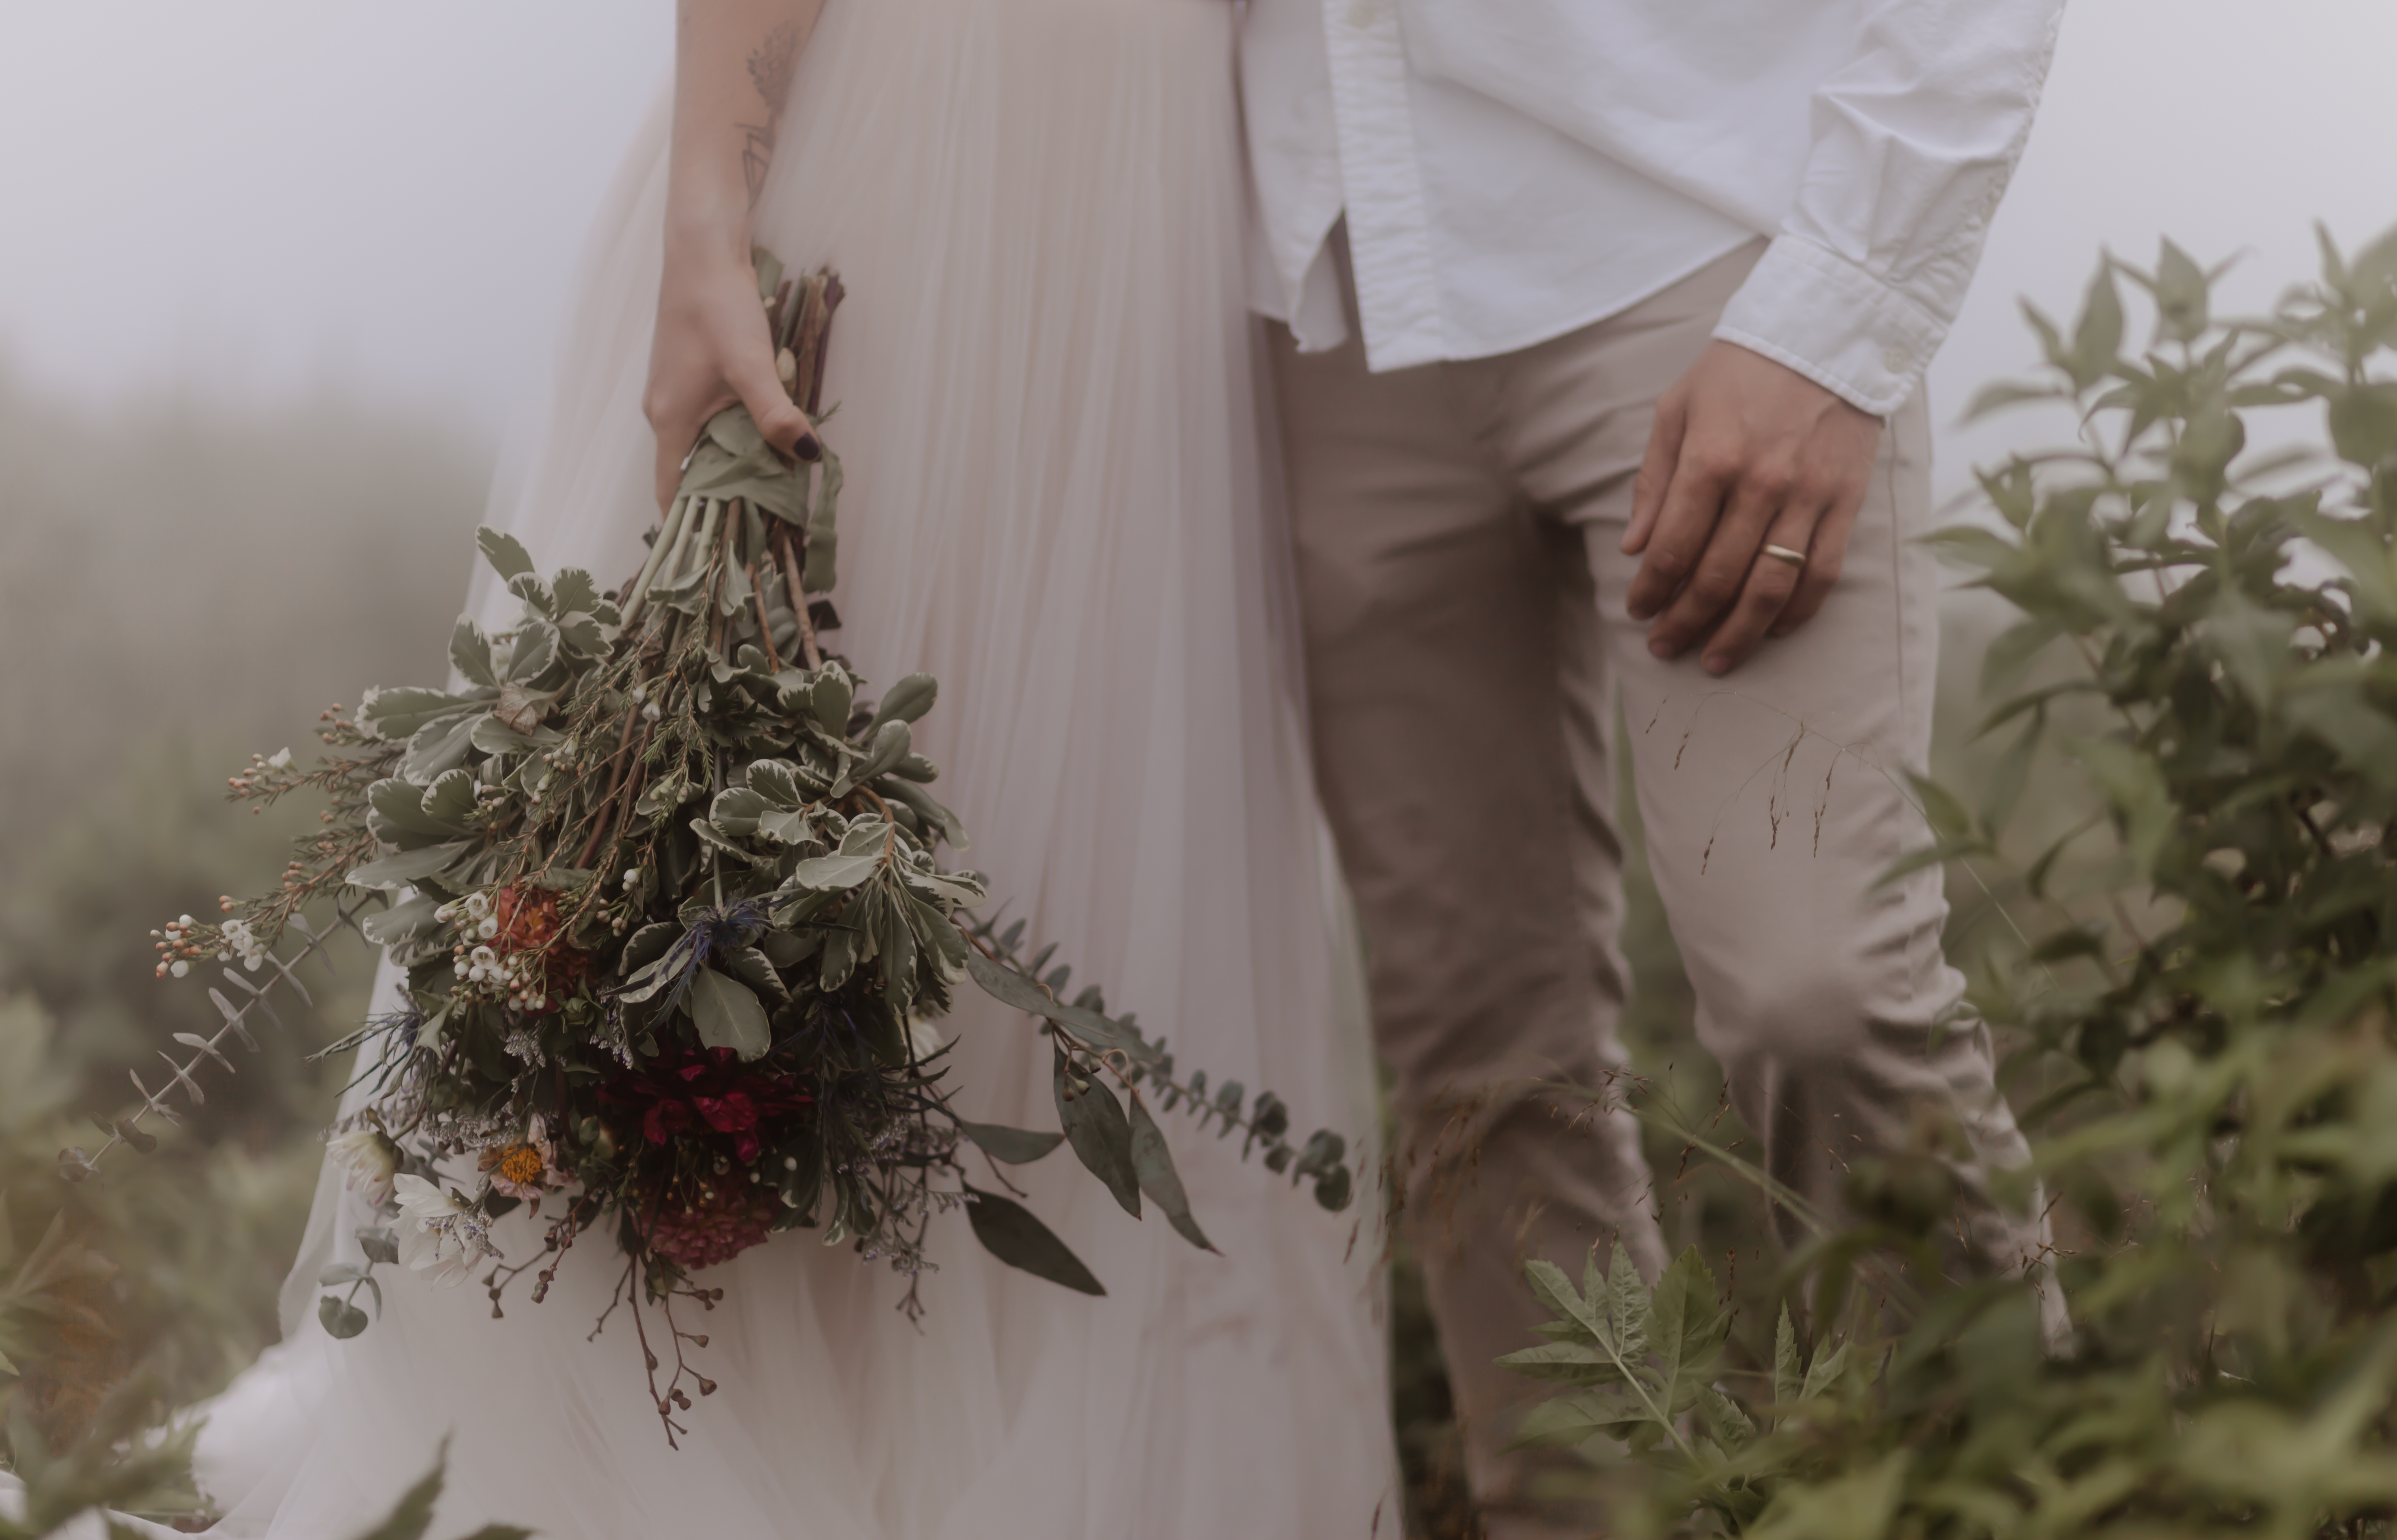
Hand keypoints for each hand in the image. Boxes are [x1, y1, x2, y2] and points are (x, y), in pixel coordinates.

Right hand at [643, 238, 818, 509]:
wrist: (701, 251)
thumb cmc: (716, 306)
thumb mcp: (750, 366)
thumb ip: (776, 414)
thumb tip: (807, 455)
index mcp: (669, 420)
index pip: (670, 491)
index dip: (691, 525)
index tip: (722, 549)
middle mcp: (666, 412)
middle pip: (691, 472)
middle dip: (725, 497)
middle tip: (766, 523)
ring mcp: (678, 393)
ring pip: (706, 444)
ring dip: (736, 464)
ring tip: (775, 488)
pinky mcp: (693, 374)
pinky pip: (713, 419)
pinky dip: (737, 434)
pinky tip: (769, 436)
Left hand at [1620, 341, 1882, 674]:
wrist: (1825, 333)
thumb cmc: (1738, 371)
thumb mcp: (1676, 411)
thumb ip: (1654, 482)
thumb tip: (1634, 547)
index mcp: (1710, 460)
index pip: (1671, 548)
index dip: (1651, 590)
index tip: (1638, 612)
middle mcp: (1759, 485)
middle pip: (1717, 578)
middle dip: (1685, 622)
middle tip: (1666, 647)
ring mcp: (1807, 497)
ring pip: (1770, 587)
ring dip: (1738, 633)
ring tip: (1714, 660)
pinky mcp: (1845, 501)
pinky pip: (1822, 573)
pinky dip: (1797, 610)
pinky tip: (1773, 630)